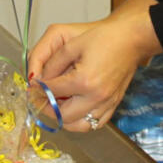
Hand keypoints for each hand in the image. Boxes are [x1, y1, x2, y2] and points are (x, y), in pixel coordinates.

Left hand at [27, 0, 160, 132]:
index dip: (37, 89)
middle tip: (40, 97)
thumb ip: (51, 64)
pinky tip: (74, 109)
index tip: (32, 86)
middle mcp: (96, 97)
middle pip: (62, 115)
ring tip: (57, 104)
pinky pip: (95, 124)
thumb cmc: (103, 37)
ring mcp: (106, 103)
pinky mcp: (114, 104)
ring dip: (63, 119)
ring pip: (78, 125)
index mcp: (83, 80)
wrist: (131, 38)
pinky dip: (81, 121)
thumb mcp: (71, 44)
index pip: (51, 92)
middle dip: (47, 107)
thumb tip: (36, 80)